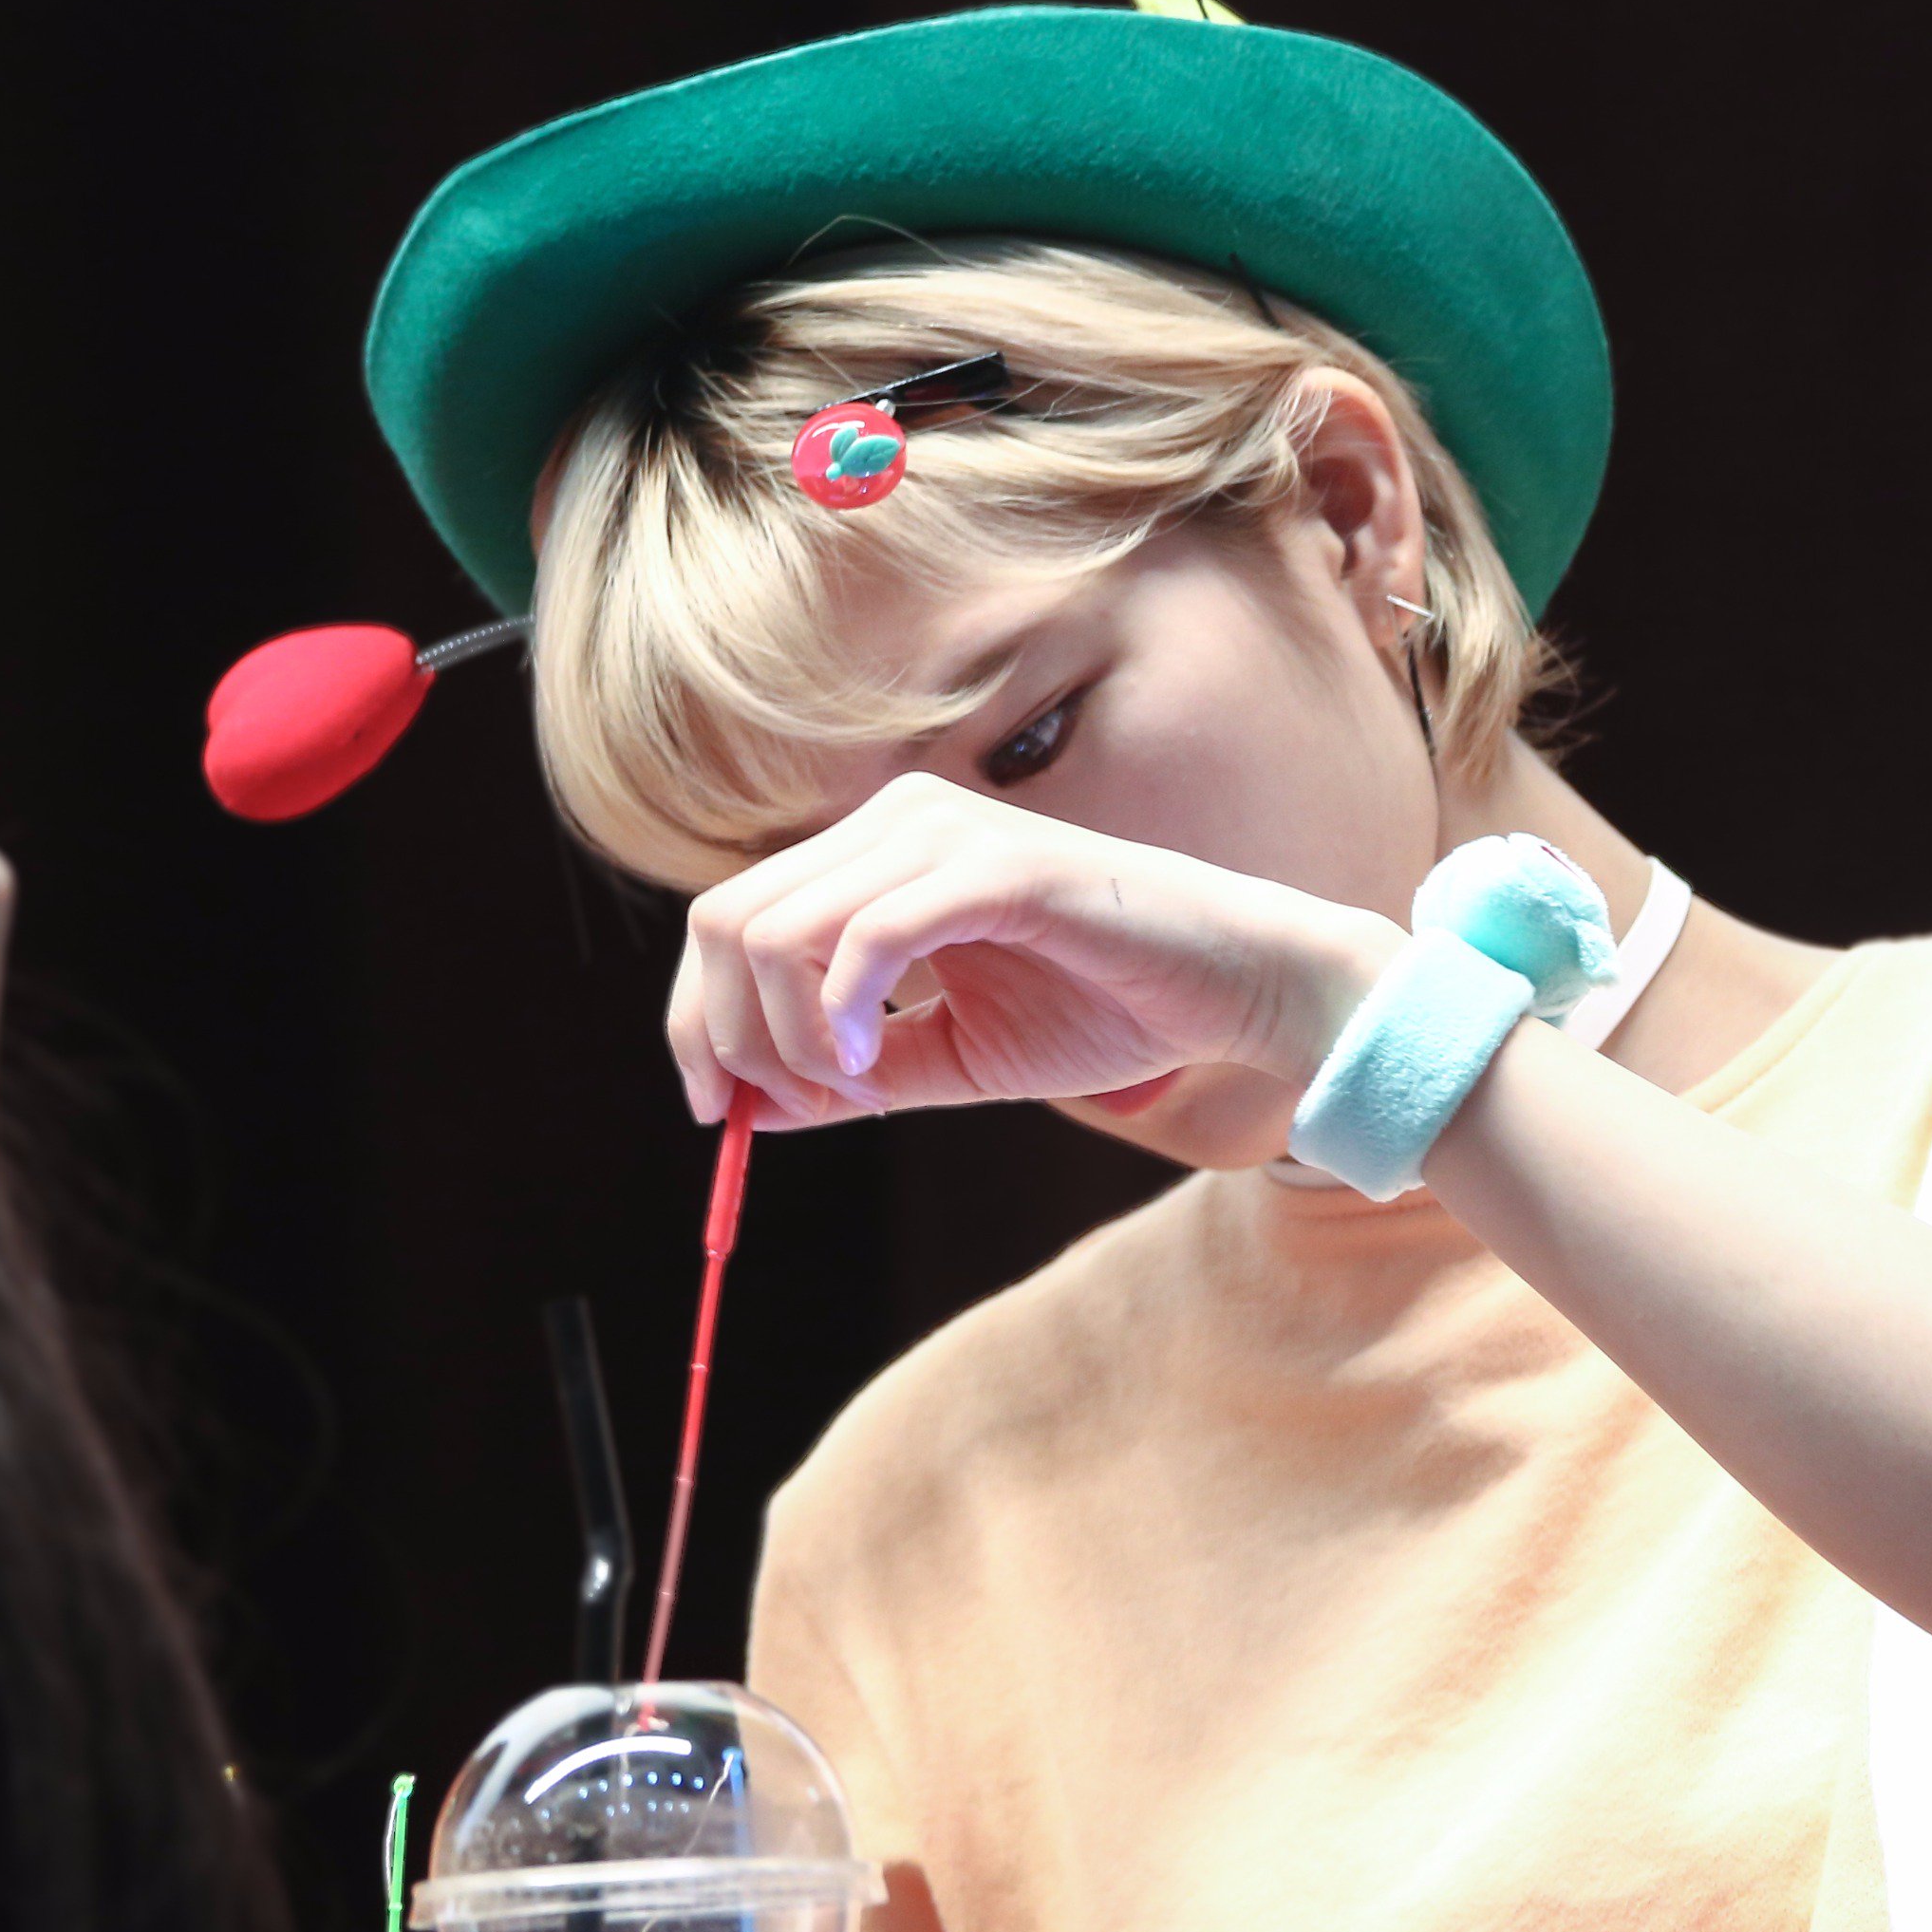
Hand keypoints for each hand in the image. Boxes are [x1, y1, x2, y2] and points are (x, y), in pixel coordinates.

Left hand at [668, 772, 1401, 1128]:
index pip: (730, 916)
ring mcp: (944, 833)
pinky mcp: (997, 868)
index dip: (697, 1021)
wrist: (1234, 987)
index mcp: (879, 852)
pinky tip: (874, 1068)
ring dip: (788, 1038)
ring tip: (854, 1091)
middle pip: (728, 920)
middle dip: (732, 1037)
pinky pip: (866, 937)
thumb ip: (853, 1073)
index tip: (720, 1112)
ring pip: (777, 929)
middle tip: (794, 1110)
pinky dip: (844, 1015)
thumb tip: (743, 1111)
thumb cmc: (1110, 1008)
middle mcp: (897, 820)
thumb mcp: (955, 1055)